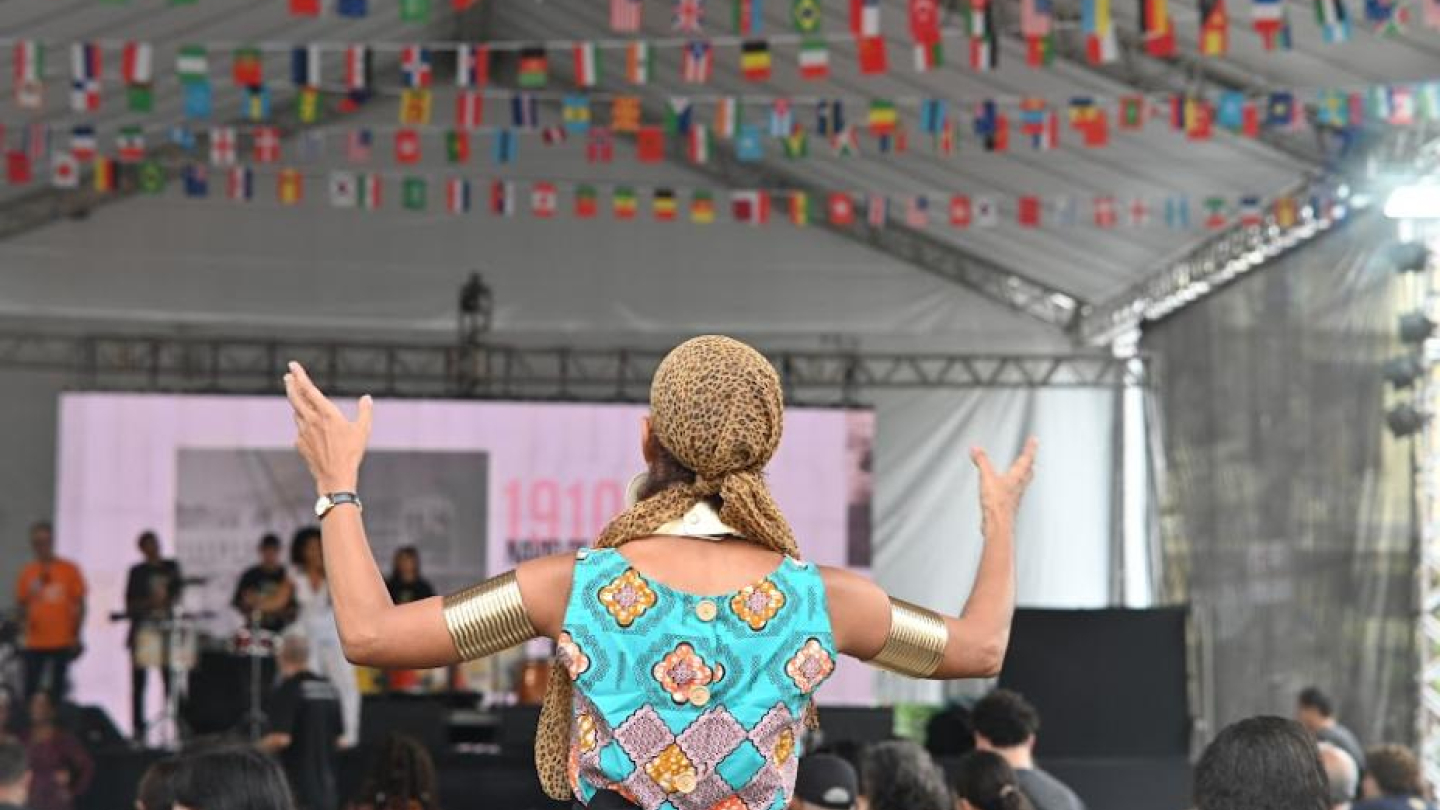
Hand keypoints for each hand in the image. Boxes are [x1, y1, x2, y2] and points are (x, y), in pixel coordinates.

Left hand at [284, 362, 373, 494]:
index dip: (300, 375)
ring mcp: (303, 432)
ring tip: (297, 397)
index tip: (293, 365)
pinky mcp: (300, 444)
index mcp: (327, 413)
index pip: (309, 389)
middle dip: (291, 385)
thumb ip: (365, 412)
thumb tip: (367, 398)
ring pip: (296, 413)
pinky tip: (308, 427)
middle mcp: (311, 420)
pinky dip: (303, 424)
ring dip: (296, 403)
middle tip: (288, 376)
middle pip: (295, 398)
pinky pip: (299, 429)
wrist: (335, 476)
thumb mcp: (363, 430)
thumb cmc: (351, 453)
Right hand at [971, 438, 1038, 527]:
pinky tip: (1006, 488)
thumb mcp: (987, 477)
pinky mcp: (1008, 504)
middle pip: (1028, 471)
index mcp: (1016, 476)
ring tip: (1021, 470)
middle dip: (1029, 462)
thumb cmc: (997, 504)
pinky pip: (1013, 491)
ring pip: (1022, 482)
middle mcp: (1018, 485)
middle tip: (1030, 455)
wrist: (998, 525)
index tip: (1034, 440)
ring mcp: (1015, 496)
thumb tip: (976, 449)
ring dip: (1023, 473)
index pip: (1027, 459)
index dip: (1031, 448)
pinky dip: (1012, 485)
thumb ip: (982, 461)